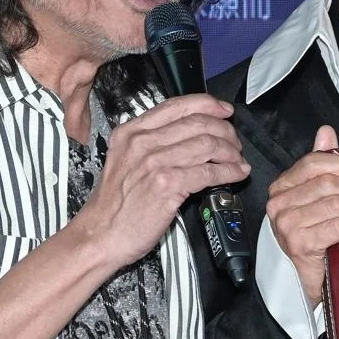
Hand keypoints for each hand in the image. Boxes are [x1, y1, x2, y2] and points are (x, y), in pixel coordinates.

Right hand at [75, 94, 249, 270]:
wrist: (100, 234)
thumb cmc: (114, 204)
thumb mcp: (123, 160)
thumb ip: (150, 143)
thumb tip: (187, 136)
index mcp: (131, 132)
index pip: (177, 106)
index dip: (208, 104)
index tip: (224, 110)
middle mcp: (142, 142)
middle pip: (197, 123)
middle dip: (224, 131)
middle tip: (234, 142)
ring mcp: (155, 162)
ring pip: (207, 145)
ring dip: (230, 152)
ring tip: (237, 159)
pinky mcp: (167, 184)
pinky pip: (209, 172)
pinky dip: (229, 172)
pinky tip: (235, 174)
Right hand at [266, 126, 338, 307]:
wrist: (305, 279)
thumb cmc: (313, 237)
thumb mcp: (316, 197)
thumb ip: (320, 163)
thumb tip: (325, 132)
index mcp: (281, 187)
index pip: (314, 162)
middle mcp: (279, 204)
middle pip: (330, 183)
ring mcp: (287, 224)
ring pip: (338, 204)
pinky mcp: (300, 243)